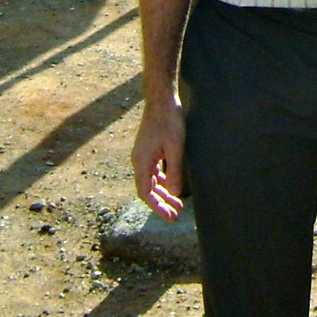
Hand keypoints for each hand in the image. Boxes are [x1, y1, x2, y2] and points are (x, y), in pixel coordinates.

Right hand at [131, 97, 185, 221]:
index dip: (157, 208)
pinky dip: (162, 181)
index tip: (171, 216)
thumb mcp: (176, 147)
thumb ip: (175, 171)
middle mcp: (139, 161)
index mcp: (142, 162)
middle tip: (176, 215)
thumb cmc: (169, 121)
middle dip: (161, 203)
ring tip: (178, 203)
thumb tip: (174, 193)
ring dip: (163, 193)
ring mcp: (142, 155)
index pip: (145, 193)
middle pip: (148, 190)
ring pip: (151, 181)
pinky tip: (172, 186)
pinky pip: (153, 172)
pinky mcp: (148, 149)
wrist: (161, 99)